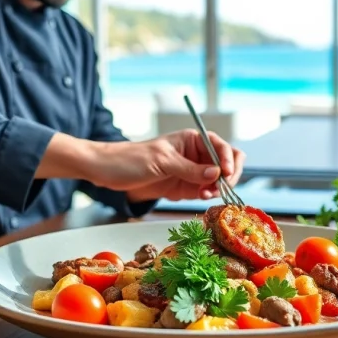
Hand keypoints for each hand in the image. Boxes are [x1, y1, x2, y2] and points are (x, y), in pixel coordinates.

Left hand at [98, 129, 244, 202]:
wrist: (109, 172)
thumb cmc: (132, 159)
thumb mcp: (162, 162)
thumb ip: (189, 169)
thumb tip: (216, 174)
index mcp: (192, 139)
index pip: (221, 146)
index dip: (228, 159)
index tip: (225, 174)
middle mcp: (196, 154)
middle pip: (226, 163)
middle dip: (228, 175)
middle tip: (221, 188)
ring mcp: (192, 172)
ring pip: (218, 180)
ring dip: (218, 188)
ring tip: (206, 195)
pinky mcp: (185, 187)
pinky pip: (205, 191)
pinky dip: (208, 195)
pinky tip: (202, 198)